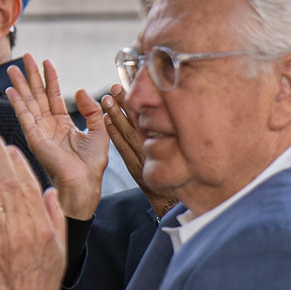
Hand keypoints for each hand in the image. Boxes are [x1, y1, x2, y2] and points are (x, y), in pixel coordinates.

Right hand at [4, 54, 107, 220]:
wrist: (84, 182)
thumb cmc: (92, 163)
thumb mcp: (98, 130)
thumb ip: (90, 111)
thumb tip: (80, 91)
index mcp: (62, 124)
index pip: (54, 96)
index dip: (50, 78)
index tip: (46, 61)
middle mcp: (48, 126)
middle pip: (37, 95)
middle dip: (31, 75)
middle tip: (25, 56)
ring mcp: (39, 131)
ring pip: (28, 102)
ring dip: (20, 84)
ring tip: (13, 68)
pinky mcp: (34, 138)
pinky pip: (24, 116)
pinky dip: (17, 103)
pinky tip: (11, 90)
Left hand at [103, 85, 173, 215]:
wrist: (173, 203)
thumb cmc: (182, 177)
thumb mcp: (184, 152)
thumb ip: (177, 133)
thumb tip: (179, 112)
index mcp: (170, 142)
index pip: (153, 117)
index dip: (142, 100)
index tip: (131, 86)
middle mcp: (157, 147)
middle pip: (141, 121)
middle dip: (127, 103)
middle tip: (114, 87)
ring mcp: (145, 158)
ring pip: (130, 132)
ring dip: (117, 114)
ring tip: (106, 98)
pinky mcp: (137, 168)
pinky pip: (124, 148)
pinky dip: (114, 134)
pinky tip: (105, 121)